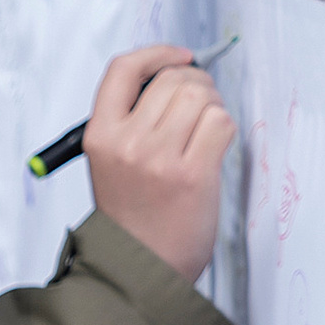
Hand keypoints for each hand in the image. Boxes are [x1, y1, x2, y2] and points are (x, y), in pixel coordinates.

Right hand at [82, 42, 233, 280]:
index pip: (124, 69)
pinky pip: (221, 123)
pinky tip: (213, 150)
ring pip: (201, 96)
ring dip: (213, 107)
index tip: (180, 56)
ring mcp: (159, 158)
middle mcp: (126, 142)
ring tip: (205, 132)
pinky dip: (224, 129)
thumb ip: (135, 119)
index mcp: (100, 136)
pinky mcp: (192, 173)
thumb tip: (180, 74)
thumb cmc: (133, 217)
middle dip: (196, 84)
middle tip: (201, 106)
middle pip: (172, 79)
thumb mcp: (112, 163)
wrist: (140, 269)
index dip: (157, 54)